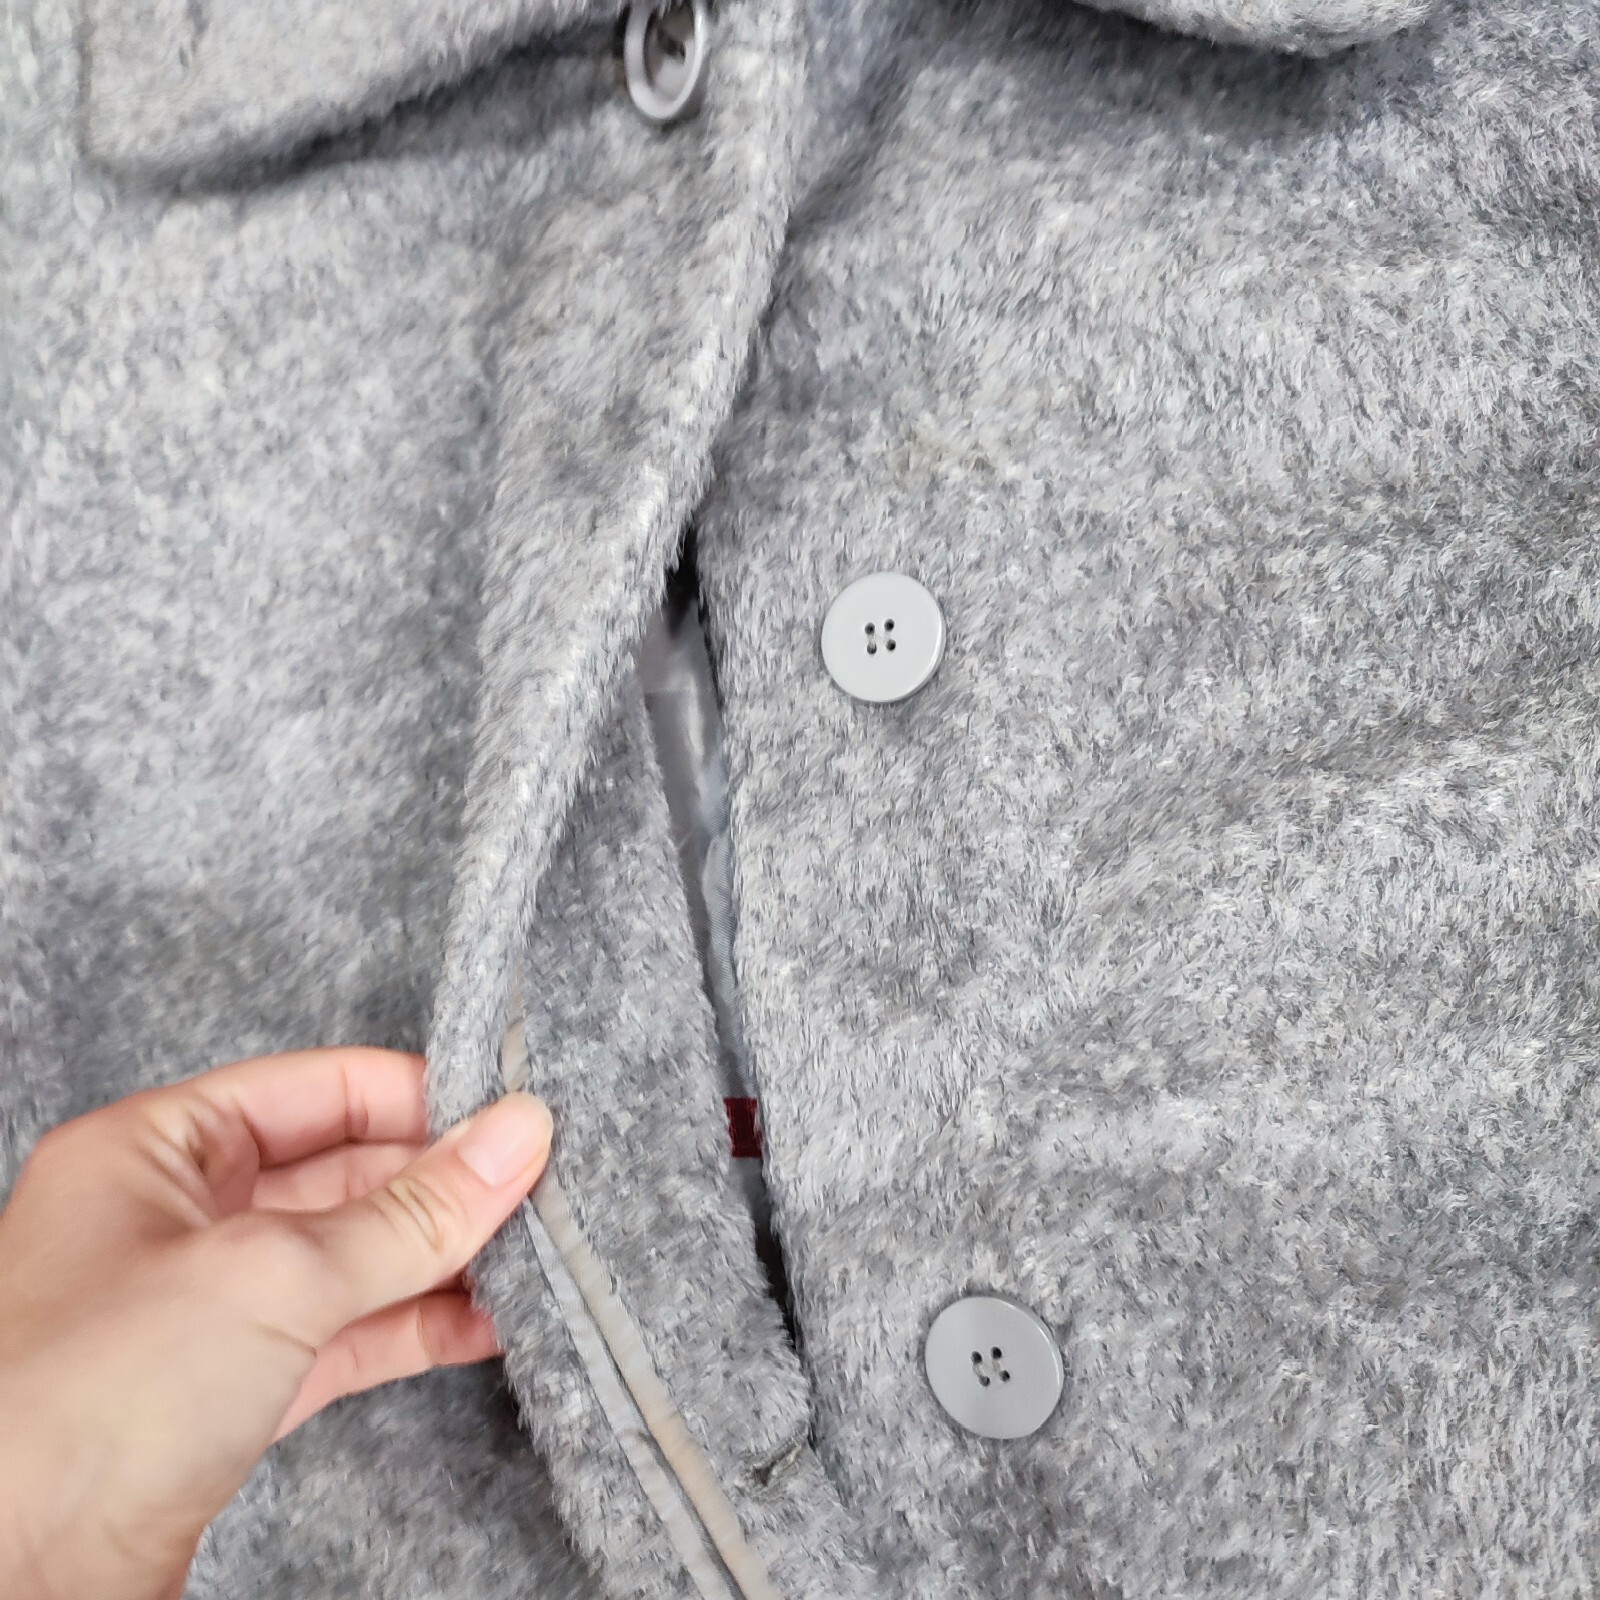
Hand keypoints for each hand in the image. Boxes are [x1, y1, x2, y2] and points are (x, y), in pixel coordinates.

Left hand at [0, 1048, 551, 1599]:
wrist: (4, 1588)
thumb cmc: (81, 1406)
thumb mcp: (271, 1275)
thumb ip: (408, 1212)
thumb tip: (515, 1136)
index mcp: (153, 1150)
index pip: (316, 1087)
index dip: (418, 1096)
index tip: (511, 1116)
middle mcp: (176, 1219)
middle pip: (341, 1172)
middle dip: (440, 1182)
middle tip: (542, 1187)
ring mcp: (202, 1312)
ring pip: (349, 1260)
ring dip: (440, 1259)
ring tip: (534, 1254)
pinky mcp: (228, 1396)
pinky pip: (343, 1339)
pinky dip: (416, 1329)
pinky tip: (487, 1323)